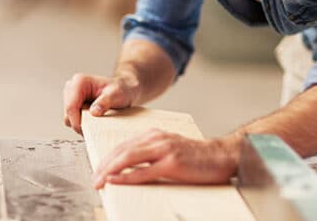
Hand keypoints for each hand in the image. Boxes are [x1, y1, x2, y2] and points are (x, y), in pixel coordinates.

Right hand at [63, 73, 138, 133]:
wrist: (125, 91)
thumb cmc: (121, 90)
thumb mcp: (116, 95)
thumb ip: (105, 102)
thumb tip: (94, 112)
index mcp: (80, 82)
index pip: (71, 106)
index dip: (76, 121)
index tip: (86, 131)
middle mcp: (72, 87)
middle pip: (68, 113)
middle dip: (79, 123)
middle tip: (95, 127)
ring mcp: (72, 96)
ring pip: (68, 118)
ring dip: (81, 123)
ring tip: (97, 122)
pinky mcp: (74, 104)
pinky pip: (72, 119)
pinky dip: (82, 123)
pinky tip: (94, 120)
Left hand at [91, 129, 241, 188]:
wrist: (222, 155)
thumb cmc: (198, 157)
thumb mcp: (170, 150)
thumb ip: (152, 155)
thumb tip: (130, 169)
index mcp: (155, 135)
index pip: (123, 145)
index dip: (107, 158)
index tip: (97, 169)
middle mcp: (157, 139)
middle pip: (122, 151)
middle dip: (104, 165)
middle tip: (93, 178)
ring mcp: (164, 150)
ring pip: (128, 158)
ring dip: (110, 170)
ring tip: (99, 181)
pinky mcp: (172, 163)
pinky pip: (144, 171)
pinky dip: (127, 176)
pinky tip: (116, 181)